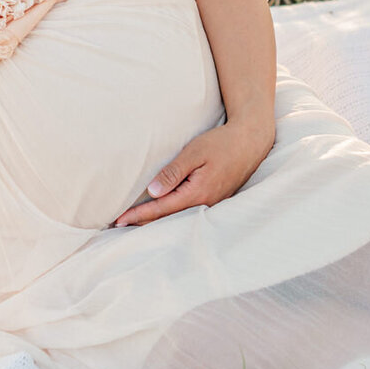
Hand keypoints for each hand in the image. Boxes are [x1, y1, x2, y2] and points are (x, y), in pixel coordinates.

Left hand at [114, 120, 274, 227]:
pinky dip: (170, 216)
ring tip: (135, 224)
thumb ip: (173, 173)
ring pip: (177, 218)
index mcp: (197, 193)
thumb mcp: (194, 153)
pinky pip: (187, 212)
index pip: (160, 209)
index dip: (138, 215)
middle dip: (143, 223)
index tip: (119, 220)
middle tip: (119, 226)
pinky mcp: (214, 200)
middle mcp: (204, 204)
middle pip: (168, 219)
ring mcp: (211, 204)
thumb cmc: (221, 143)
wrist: (250, 142)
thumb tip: (153, 193)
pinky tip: (161, 214)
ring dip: (156, 222)